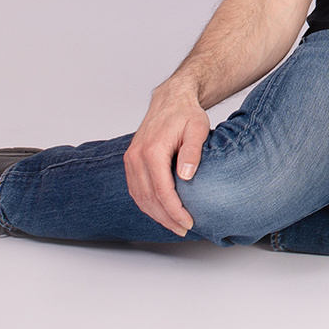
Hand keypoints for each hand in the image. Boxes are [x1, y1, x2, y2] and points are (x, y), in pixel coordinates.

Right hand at [123, 77, 210, 235]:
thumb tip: (186, 176)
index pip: (162, 191)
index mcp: (152, 150)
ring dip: (156, 214)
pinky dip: (147, 204)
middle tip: (184, 229)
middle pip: (149, 198)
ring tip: (174, 225)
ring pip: (139, 197)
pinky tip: (161, 212)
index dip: (175, 210)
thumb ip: (192, 152)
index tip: (189, 222)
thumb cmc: (186, 114)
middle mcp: (136, 157)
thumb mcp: (198, 129)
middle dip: (166, 218)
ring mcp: (131, 160)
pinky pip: (136, 189)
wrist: (170, 100)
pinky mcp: (131, 162)